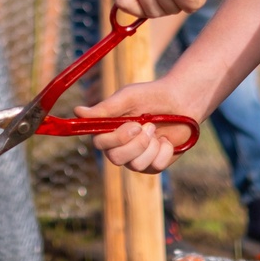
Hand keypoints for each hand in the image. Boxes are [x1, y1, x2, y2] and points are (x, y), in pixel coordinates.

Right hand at [76, 74, 201, 173]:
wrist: (182, 101)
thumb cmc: (152, 95)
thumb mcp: (127, 98)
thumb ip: (104, 108)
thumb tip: (77, 111)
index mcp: (110, 130)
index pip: (100, 144)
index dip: (115, 138)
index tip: (132, 124)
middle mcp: (121, 147)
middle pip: (115, 159)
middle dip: (135, 144)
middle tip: (149, 126)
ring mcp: (137, 158)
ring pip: (136, 165)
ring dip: (150, 145)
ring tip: (157, 130)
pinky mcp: (154, 165)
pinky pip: (155, 165)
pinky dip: (164, 150)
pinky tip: (167, 140)